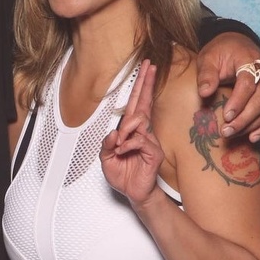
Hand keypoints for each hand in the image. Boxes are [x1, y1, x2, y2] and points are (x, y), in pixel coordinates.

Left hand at [100, 60, 163, 206]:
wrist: (134, 193)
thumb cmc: (123, 174)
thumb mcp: (106, 158)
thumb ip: (107, 143)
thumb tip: (114, 132)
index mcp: (130, 129)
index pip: (136, 103)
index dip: (141, 85)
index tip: (146, 68)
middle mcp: (142, 131)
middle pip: (144, 102)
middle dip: (146, 82)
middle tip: (150, 65)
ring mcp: (149, 140)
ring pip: (138, 121)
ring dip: (125, 129)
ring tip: (120, 144)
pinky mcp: (154, 152)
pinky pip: (140, 140)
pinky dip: (128, 145)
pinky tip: (124, 151)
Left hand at [196, 32, 259, 141]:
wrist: (237, 44)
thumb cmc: (220, 52)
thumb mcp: (208, 57)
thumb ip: (206, 74)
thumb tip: (204, 93)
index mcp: (251, 60)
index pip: (248, 84)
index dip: (238, 102)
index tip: (226, 116)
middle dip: (243, 119)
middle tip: (226, 131)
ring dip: (252, 126)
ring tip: (233, 134)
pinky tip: (252, 136)